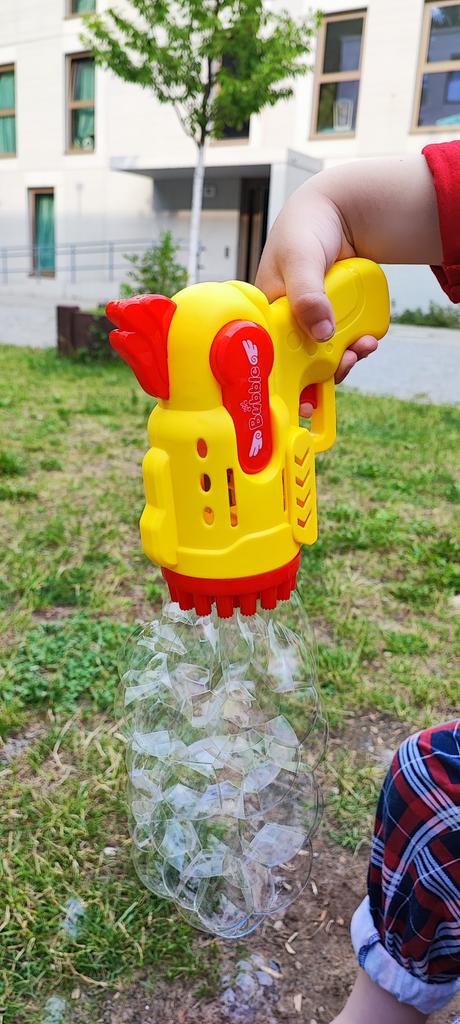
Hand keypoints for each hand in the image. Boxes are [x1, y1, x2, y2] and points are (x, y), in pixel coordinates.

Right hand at [255, 178, 378, 399]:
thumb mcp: (300, 259)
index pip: (271, 356)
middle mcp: (287, 321)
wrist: (339, 210)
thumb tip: (320, 333)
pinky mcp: (334, 317)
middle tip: (345, 364)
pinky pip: (344, 341)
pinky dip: (357, 344)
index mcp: (267, 312)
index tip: (304, 400)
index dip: (286, 381)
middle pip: (301, 363)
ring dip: (346, 359)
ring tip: (362, 348)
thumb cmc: (304, 229)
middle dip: (324, 372)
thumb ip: (307, 295)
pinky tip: (368, 338)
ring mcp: (313, 321)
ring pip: (325, 355)